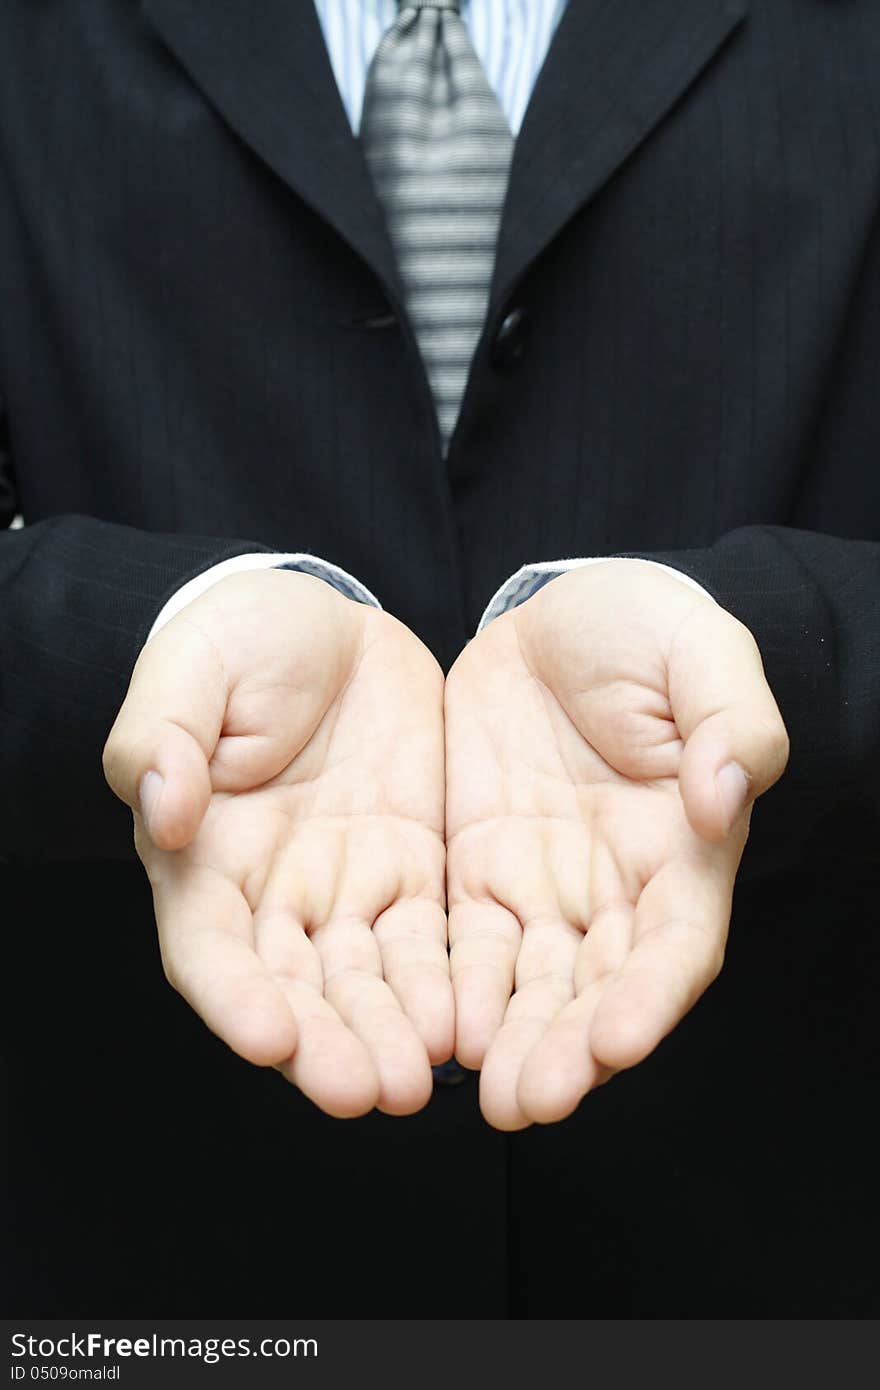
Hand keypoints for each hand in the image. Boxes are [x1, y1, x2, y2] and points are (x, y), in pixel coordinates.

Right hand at [103, 570, 449, 1117]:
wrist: (328, 622)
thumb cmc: (240, 641)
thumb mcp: (190, 670)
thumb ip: (163, 737)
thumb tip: (160, 808)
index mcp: (203, 856)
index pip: (208, 946)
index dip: (232, 996)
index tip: (266, 1036)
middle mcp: (273, 893)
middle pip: (294, 987)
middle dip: (325, 1042)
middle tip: (363, 1090)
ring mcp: (346, 888)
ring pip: (365, 980)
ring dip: (388, 1033)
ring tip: (419, 1081)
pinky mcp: (413, 872)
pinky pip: (431, 942)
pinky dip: (447, 986)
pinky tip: (471, 1024)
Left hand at [444, 561, 788, 1128]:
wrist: (558, 612)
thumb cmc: (646, 628)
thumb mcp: (701, 653)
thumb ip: (730, 724)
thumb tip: (719, 798)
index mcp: (682, 848)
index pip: (675, 943)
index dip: (651, 996)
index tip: (617, 1041)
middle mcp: (615, 887)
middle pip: (597, 987)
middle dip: (568, 1047)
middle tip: (530, 1101)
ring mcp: (543, 884)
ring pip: (530, 983)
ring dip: (510, 1041)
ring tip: (485, 1096)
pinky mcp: (476, 868)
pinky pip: (463, 942)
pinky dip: (451, 990)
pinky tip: (429, 1029)